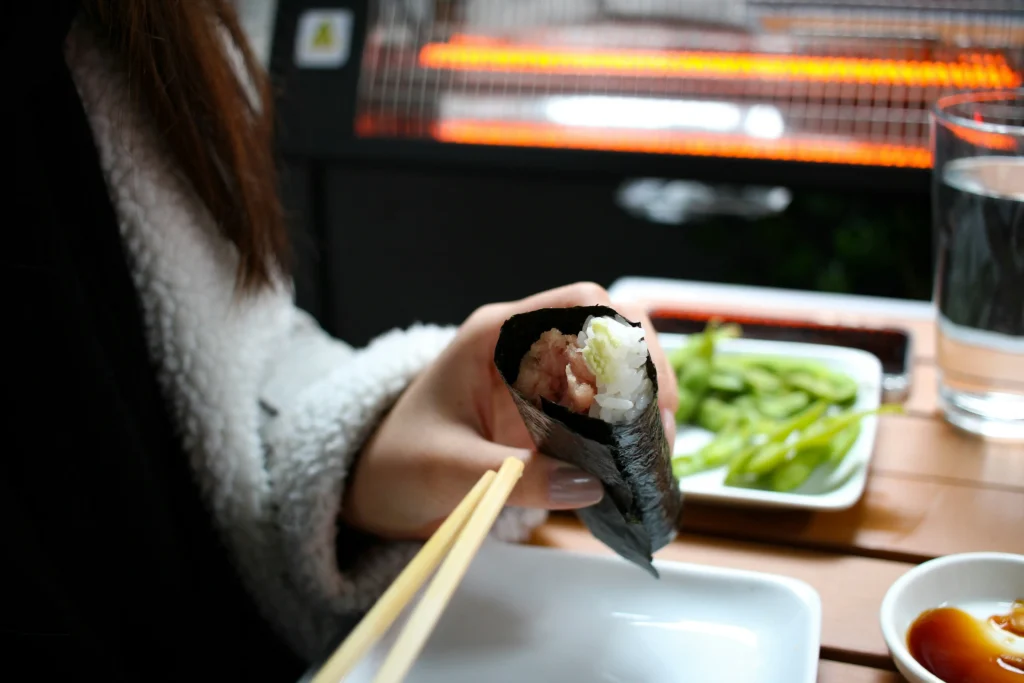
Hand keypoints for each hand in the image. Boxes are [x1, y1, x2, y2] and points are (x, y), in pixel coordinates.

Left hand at [341, 282, 679, 539]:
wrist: (376, 485)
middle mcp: (525, 346)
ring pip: (613, 367)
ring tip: (651, 453)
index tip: (645, 388)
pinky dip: (623, 430)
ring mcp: (539, 378)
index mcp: (496, 335)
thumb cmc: (398, 463)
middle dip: (645, 371)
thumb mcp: (450, 470)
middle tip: (658, 428)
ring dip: (640, 403)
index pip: (580, 302)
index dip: (624, 335)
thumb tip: (588, 484)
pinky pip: (600, 407)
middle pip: (610, 329)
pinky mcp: (547, 412)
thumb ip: (516, 475)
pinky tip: (631, 464)